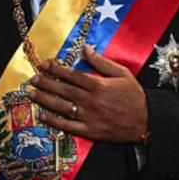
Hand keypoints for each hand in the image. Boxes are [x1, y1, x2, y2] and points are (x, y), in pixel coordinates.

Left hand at [28, 45, 147, 142]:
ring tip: (32, 93)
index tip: (45, 65)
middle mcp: (90, 100)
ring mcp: (88, 116)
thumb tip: (86, 48)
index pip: (71, 75)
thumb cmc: (134, 97)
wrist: (146, 121)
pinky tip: (42, 115)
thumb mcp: (122, 74)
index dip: (56, 69)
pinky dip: (54, 121)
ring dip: (45, 99)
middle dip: (46, 83)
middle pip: (63, 90)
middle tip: (32, 79)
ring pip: (61, 106)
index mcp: (98, 85)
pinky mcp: (89, 131)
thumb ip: (101, 62)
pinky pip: (67, 126)